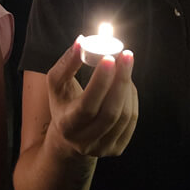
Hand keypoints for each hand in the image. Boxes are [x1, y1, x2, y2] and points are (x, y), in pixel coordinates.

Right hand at [46, 43, 137, 158]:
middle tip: (126, 55)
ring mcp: (103, 148)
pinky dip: (132, 98)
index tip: (110, 57)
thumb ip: (67, 63)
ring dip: (127, 87)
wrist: (70, 136)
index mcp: (67, 125)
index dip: (100, 82)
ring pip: (125, 115)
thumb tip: (81, 40)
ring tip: (124, 66)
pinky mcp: (117, 149)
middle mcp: (84, 141)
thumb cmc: (63, 102)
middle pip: (110, 113)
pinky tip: (126, 83)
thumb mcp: (57, 84)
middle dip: (121, 81)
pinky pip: (132, 120)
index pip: (87, 106)